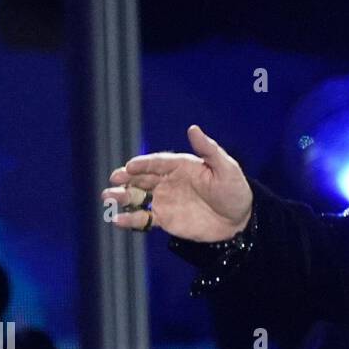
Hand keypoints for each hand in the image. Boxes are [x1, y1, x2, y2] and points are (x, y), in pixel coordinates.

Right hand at [103, 124, 253, 241]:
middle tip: (113, 180)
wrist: (240, 220)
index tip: (130, 166)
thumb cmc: (235, 190)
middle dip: (126, 178)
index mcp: (182, 166)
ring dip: (122, 196)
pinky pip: (143, 219)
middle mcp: (169, 181)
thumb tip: (193, 128)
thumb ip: (208, 150)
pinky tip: (117, 220)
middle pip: (142, 178)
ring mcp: (165, 200)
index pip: (158, 162)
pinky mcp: (165, 219)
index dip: (143, 164)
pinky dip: (129, 219)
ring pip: (137, 196)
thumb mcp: (226, 168)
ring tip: (108, 197)